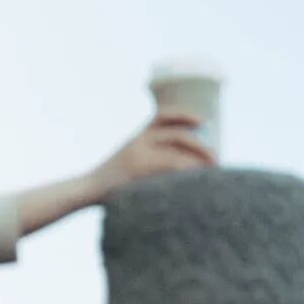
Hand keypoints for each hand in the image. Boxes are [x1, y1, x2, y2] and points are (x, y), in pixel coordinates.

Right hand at [87, 111, 216, 204]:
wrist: (87, 189)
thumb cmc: (112, 180)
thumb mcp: (128, 158)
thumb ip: (149, 156)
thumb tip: (182, 163)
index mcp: (137, 136)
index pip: (163, 116)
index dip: (184, 115)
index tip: (202, 122)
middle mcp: (138, 141)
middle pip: (177, 135)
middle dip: (200, 145)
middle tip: (215, 158)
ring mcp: (138, 157)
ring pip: (176, 155)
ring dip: (197, 163)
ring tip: (211, 172)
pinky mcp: (139, 173)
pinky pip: (168, 170)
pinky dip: (185, 174)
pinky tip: (195, 181)